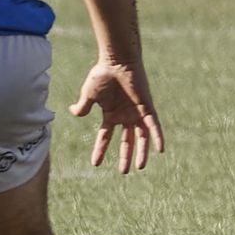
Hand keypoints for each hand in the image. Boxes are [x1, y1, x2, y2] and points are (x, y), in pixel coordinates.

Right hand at [72, 59, 165, 173]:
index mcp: (110, 114)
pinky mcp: (147, 108)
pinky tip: (160, 149)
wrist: (117, 62)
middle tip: (124, 172)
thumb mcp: (88, 94)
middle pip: (126, 141)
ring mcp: (137, 114)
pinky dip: (157, 137)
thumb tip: (74, 112)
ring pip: (140, 137)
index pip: (105, 137)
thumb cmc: (102, 75)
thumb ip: (83, 106)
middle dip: (124, 156)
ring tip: (140, 167)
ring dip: (141, 152)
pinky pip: (154, 126)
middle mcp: (125, 116)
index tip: (95, 164)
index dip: (99, 150)